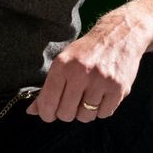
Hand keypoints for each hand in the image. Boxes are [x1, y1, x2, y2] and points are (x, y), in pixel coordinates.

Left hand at [27, 15, 144, 123]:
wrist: (120, 35)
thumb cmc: (87, 51)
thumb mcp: (64, 62)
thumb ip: (48, 87)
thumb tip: (32, 111)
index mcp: (63, 65)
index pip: (48, 102)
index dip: (46, 114)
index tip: (49, 114)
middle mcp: (81, 73)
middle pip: (66, 113)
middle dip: (66, 113)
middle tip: (71, 104)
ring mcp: (101, 81)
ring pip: (85, 116)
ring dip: (85, 112)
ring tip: (87, 98)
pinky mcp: (119, 88)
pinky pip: (104, 114)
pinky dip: (101, 110)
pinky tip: (101, 97)